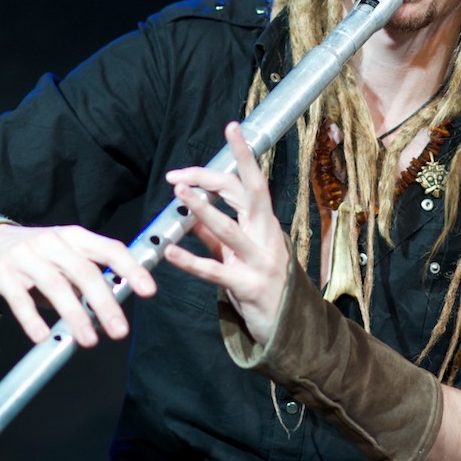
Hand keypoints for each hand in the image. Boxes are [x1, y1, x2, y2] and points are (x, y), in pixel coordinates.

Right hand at [0, 223, 156, 348]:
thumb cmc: (34, 253)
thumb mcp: (64, 255)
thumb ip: (85, 276)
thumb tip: (113, 304)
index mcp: (74, 236)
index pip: (109, 249)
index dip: (130, 268)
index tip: (148, 290)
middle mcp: (53, 242)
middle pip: (84, 272)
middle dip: (104, 303)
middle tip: (119, 330)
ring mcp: (26, 256)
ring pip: (55, 285)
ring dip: (74, 315)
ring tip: (88, 340)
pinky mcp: (2, 272)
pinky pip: (19, 298)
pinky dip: (32, 319)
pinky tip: (43, 337)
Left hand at [162, 121, 289, 343]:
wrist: (291, 329)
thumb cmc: (263, 286)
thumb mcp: (240, 255)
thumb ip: (216, 237)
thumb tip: (192, 216)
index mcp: (265, 224)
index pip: (249, 183)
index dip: (234, 159)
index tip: (228, 131)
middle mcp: (266, 237)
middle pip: (247, 194)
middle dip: (217, 176)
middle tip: (183, 171)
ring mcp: (260, 261)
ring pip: (230, 229)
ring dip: (203, 210)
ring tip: (179, 194)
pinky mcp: (249, 287)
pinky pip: (216, 271)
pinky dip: (190, 261)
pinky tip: (170, 252)